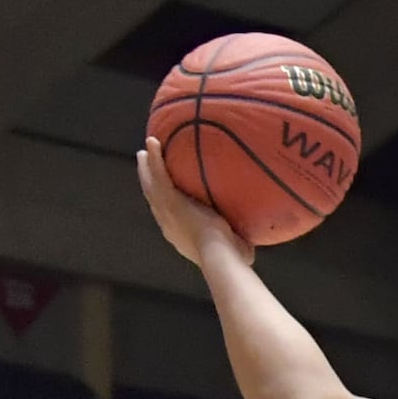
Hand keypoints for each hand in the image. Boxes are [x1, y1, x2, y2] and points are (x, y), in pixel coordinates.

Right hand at [135, 142, 248, 272]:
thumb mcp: (232, 248)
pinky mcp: (170, 200)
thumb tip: (251, 248)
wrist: (219, 253)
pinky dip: (154, 158)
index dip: (162, 202)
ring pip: (151, 184)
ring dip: (147, 167)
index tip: (162, 191)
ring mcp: (166, 211)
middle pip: (154, 198)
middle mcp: (167, 222)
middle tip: (145, 166)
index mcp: (178, 233)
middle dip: (149, 182)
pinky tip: (153, 142)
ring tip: (145, 152)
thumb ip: (237, 243)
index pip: (167, 214)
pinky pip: (159, 174)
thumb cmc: (230, 256)